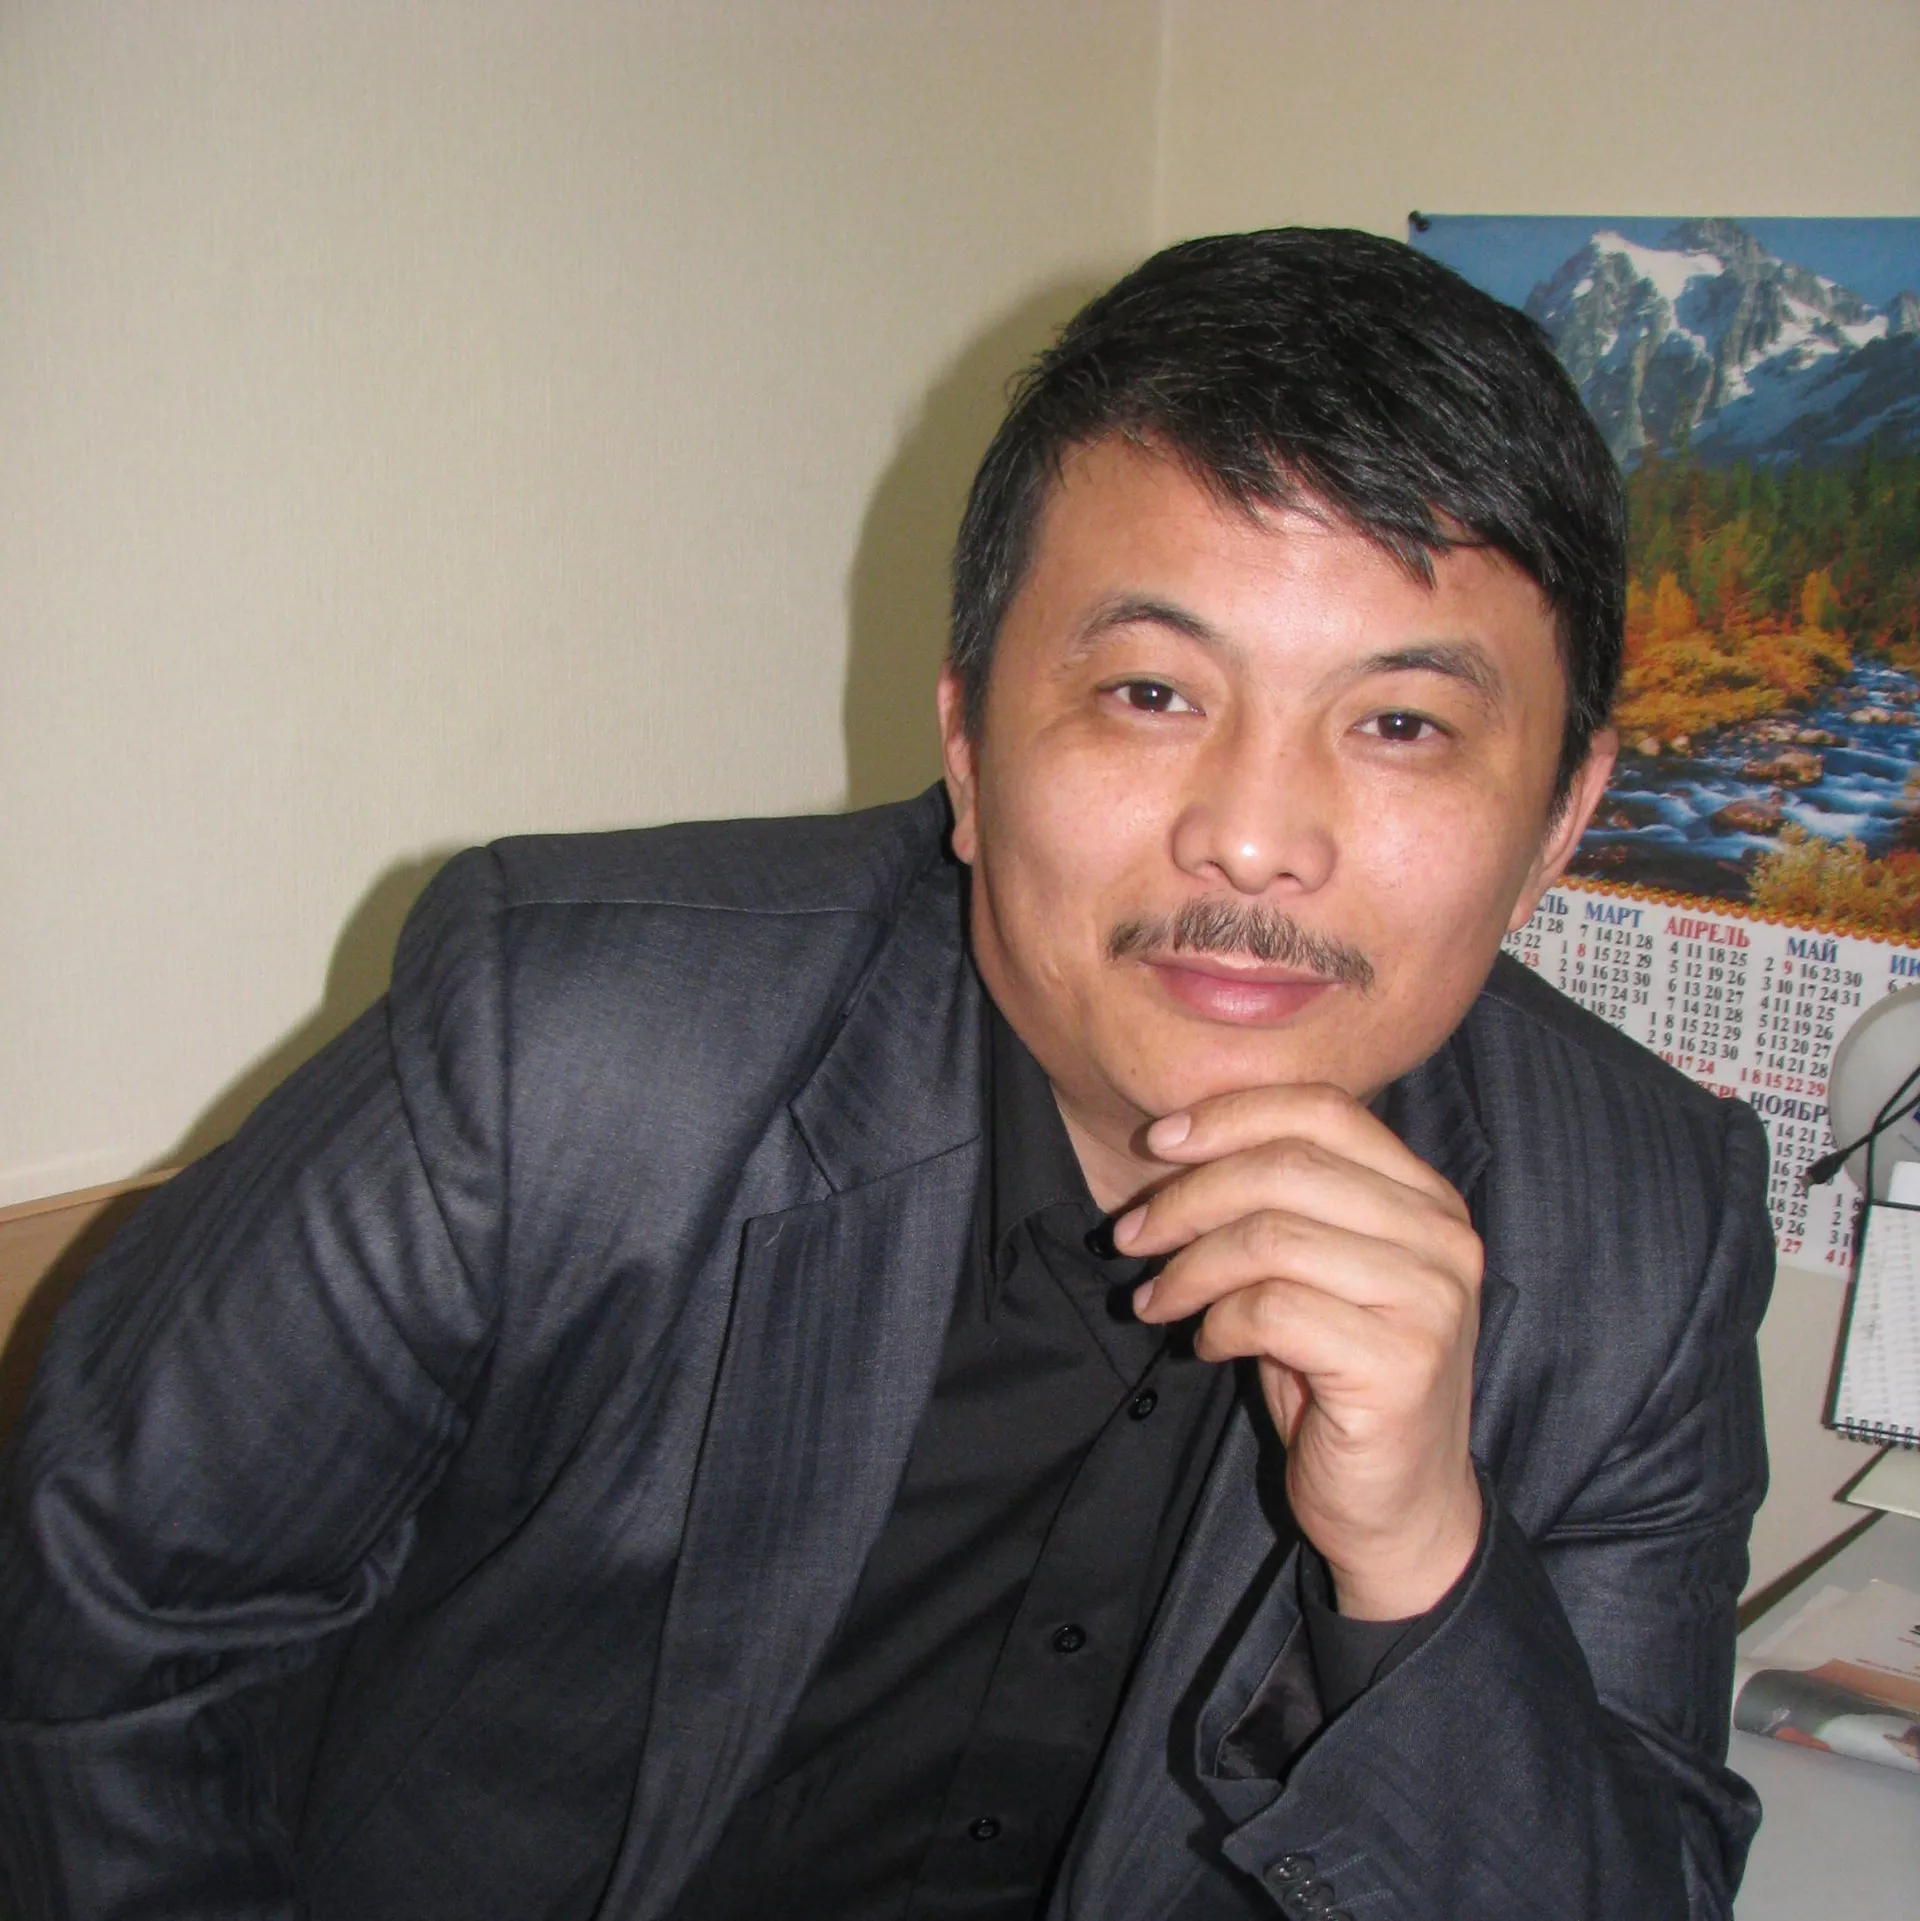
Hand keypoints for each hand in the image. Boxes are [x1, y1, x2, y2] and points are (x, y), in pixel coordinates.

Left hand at [1115, 1084, 1482, 1619]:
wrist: (1400, 1508)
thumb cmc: (1340, 1380)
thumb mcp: (1315, 1272)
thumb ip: (1278, 1204)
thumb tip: (1172, 1143)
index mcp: (1427, 1196)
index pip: (1323, 1109)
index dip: (1230, 1115)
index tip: (1158, 1143)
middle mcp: (1442, 1238)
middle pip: (1286, 1168)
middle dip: (1187, 1197)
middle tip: (1132, 1237)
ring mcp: (1430, 1300)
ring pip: (1270, 1237)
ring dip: (1189, 1267)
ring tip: (1156, 1300)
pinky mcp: (1400, 1364)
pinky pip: (1272, 1311)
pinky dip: (1218, 1322)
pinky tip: (1206, 1345)